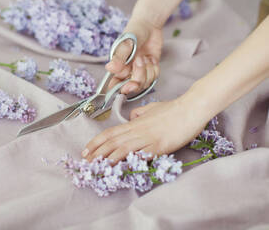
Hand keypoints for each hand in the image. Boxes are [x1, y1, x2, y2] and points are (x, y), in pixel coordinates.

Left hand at [82, 97, 209, 162]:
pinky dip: (128, 161)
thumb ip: (139, 113)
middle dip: (96, 153)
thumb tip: (132, 117)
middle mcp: (137, 130)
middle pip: (112, 141)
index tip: (85, 150)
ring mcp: (147, 138)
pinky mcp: (158, 145)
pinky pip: (140, 154)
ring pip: (122, 148)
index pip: (110, 132)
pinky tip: (120, 167)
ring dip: (106, 158)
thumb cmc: (173, 109)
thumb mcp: (151, 108)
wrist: (190, 108)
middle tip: (84, 162)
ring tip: (95, 166)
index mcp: (135, 123)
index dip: (96, 142)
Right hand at [106, 19, 162, 93]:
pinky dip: (155, 68)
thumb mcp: (125, 43)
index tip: (128, 86)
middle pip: (133, 86)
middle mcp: (127, 72)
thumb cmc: (133, 32)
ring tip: (144, 56)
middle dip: (138, 77)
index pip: (115, 85)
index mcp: (118, 68)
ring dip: (148, 69)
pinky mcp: (150, 70)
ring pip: (145, 83)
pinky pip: (154, 77)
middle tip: (139, 61)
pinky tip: (151, 58)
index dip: (122, 89)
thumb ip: (119, 57)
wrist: (149, 25)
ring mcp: (139, 72)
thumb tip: (110, 68)